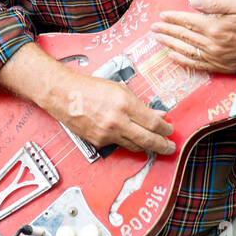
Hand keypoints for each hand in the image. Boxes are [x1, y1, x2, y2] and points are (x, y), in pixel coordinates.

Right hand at [56, 74, 176, 155]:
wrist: (65, 95)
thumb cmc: (91, 88)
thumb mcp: (120, 89)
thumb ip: (140, 105)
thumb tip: (159, 115)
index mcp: (125, 104)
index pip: (153, 122)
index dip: (165, 129)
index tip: (170, 130)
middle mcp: (117, 121)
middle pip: (148, 139)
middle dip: (163, 145)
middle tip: (171, 147)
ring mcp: (107, 134)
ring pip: (135, 146)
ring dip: (147, 146)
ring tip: (155, 144)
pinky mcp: (98, 142)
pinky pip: (119, 145)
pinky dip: (128, 141)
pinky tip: (131, 137)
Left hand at [150, 0, 235, 71]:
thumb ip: (213, 3)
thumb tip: (192, 2)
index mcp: (216, 26)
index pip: (187, 21)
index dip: (172, 17)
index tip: (161, 15)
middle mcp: (214, 44)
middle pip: (184, 36)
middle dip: (166, 31)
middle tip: (153, 28)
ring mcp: (218, 58)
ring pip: (187, 51)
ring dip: (170, 44)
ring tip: (158, 39)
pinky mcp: (223, 67)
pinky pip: (198, 65)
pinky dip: (183, 61)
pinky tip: (173, 56)